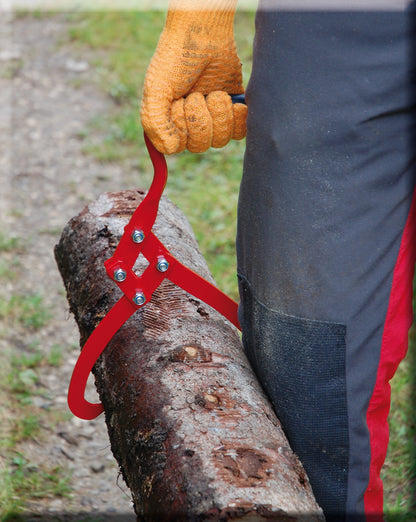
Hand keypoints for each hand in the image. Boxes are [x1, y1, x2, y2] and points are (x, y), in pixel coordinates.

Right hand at [140, 0, 246, 153]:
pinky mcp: (232, 114)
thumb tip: (171, 149)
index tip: (179, 103)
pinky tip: (232, 101)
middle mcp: (189, 126)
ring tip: (214, 92)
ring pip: (220, 140)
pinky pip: (239, 132)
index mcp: (167, 123)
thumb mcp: (157, 89)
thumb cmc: (175, 60)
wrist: (205, 36)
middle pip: (200, 146)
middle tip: (196, 94)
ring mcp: (212, 121)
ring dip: (218, 113)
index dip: (182, 127)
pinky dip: (237, 117)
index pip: (177, 147)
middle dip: (200, 117)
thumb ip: (155, 122)